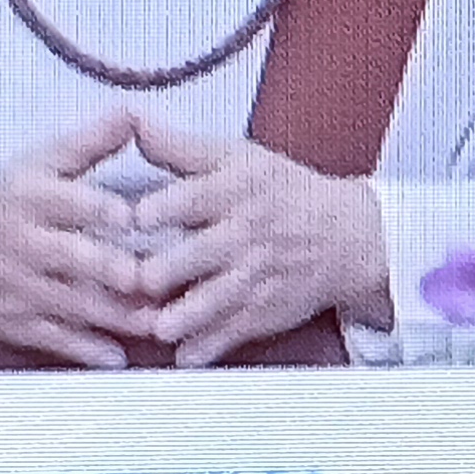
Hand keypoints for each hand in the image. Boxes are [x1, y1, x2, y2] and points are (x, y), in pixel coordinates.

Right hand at [0, 107, 152, 366]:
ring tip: (158, 322)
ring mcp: (18, 286)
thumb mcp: (36, 162)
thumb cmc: (0, 198)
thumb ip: (88, 143)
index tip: (139, 218)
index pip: (70, 201)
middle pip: (73, 258)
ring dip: (115, 316)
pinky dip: (86, 349)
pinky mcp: (16, 322)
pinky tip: (118, 356)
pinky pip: (54, 338)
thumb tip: (133, 112)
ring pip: (72, 303)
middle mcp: (22, 241)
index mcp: (28, 194)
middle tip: (155, 278)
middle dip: (113, 270)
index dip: (105, 210)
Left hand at [124, 113, 391, 365]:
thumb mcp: (236, 157)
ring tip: (156, 326)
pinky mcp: (260, 314)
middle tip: (133, 279)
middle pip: (194, 257)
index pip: (189, 200)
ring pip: (210, 304)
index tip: (128, 219)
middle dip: (160, 271)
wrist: (346, 236)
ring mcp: (252, 278)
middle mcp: (242, 236)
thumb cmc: (282, 192)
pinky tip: (182, 353)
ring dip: (179, 319)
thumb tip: (131, 120)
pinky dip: (203, 349)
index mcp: (232, 191)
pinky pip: (228, 336)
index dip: (154, 211)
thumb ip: (178, 147)